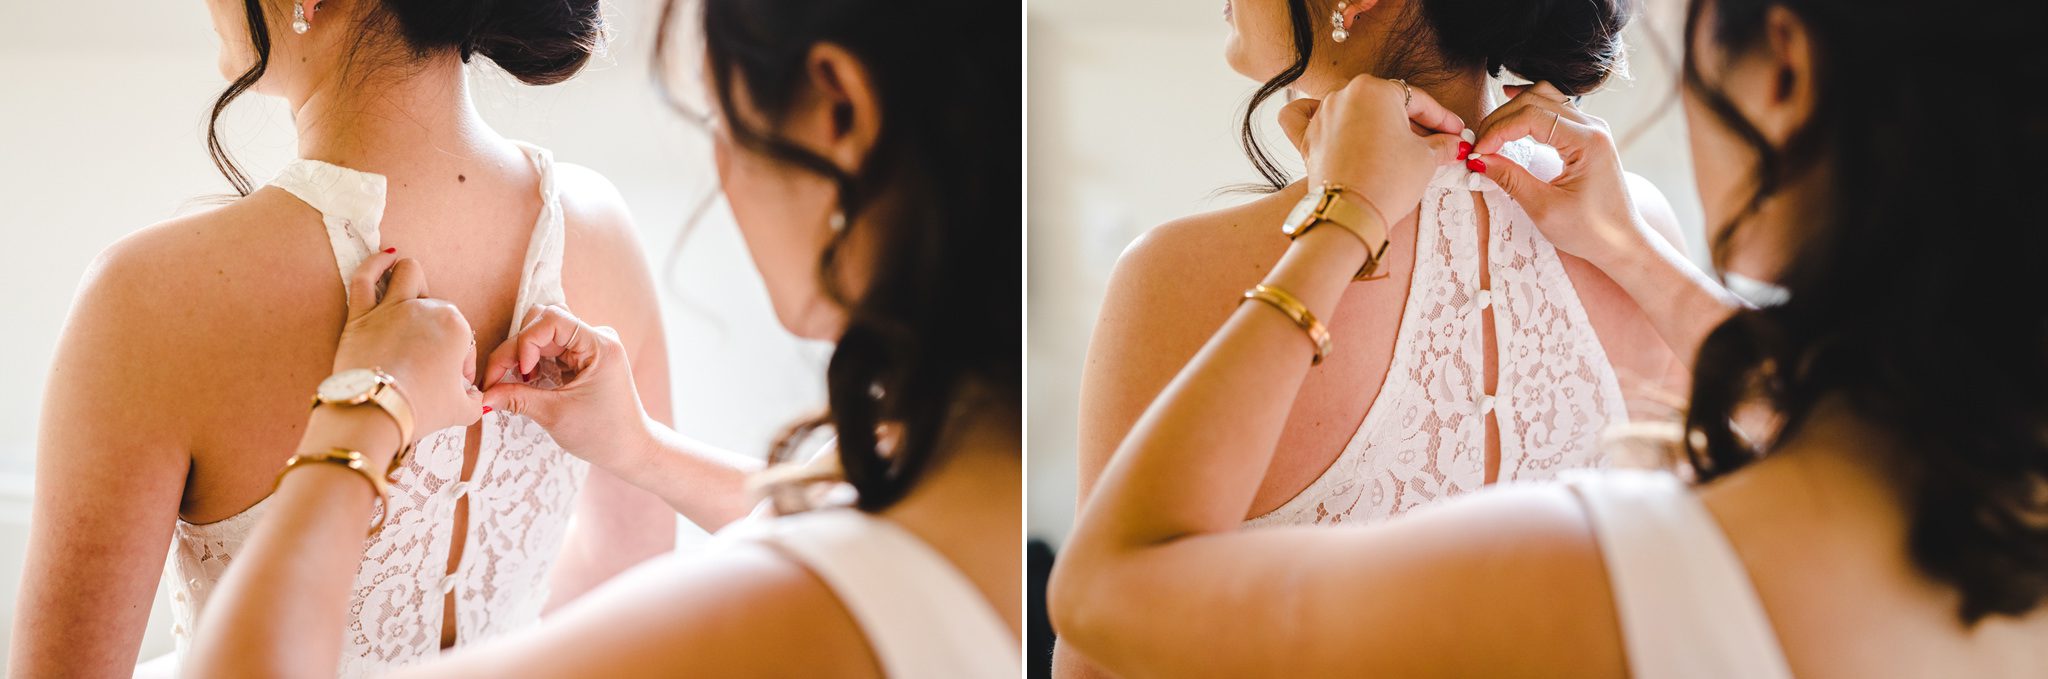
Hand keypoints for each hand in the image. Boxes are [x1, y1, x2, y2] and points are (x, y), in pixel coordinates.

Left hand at [330, 250, 482, 460]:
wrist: (377, 411)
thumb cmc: (422, 408)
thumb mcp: (463, 410)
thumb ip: (475, 400)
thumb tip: (475, 397)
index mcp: (456, 327)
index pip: (465, 341)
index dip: (462, 366)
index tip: (453, 384)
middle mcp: (427, 310)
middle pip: (438, 309)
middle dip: (438, 331)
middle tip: (431, 360)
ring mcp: (393, 308)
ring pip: (407, 273)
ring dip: (413, 280)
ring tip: (412, 292)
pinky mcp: (361, 314)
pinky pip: (365, 278)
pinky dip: (375, 265)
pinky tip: (385, 259)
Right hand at [480, 305, 650, 470]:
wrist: (631, 450)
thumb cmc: (603, 434)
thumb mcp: (556, 416)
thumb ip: (517, 399)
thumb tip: (482, 396)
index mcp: (600, 345)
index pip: (552, 319)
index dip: (527, 341)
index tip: (522, 372)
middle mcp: (597, 338)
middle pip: (542, 324)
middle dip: (516, 350)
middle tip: (497, 380)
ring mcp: (590, 347)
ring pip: (542, 335)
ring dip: (521, 356)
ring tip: (513, 383)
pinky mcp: (582, 358)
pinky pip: (549, 349)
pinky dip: (532, 363)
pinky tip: (526, 383)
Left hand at [1290, 76, 1466, 223]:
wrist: (1351, 215)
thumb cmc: (1388, 181)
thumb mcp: (1425, 158)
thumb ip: (1442, 144)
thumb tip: (1453, 143)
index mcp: (1375, 89)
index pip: (1417, 100)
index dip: (1441, 118)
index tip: (1455, 132)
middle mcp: (1343, 94)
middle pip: (1385, 103)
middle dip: (1410, 122)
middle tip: (1433, 142)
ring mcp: (1321, 115)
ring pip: (1350, 108)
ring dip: (1372, 121)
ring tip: (1393, 142)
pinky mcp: (1305, 139)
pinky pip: (1299, 116)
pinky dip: (1309, 114)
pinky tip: (1324, 119)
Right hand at [1472, 81, 1655, 268]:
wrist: (1622, 242)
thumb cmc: (1589, 231)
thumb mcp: (1544, 208)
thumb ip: (1510, 178)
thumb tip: (1477, 159)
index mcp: (1587, 141)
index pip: (1530, 116)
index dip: (1498, 131)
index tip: (1477, 152)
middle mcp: (1592, 127)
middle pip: (1535, 101)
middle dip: (1500, 120)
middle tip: (1478, 146)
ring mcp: (1592, 128)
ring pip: (1544, 97)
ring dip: (1513, 111)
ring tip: (1490, 133)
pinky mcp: (1587, 135)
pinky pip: (1555, 106)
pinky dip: (1529, 105)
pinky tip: (1511, 101)